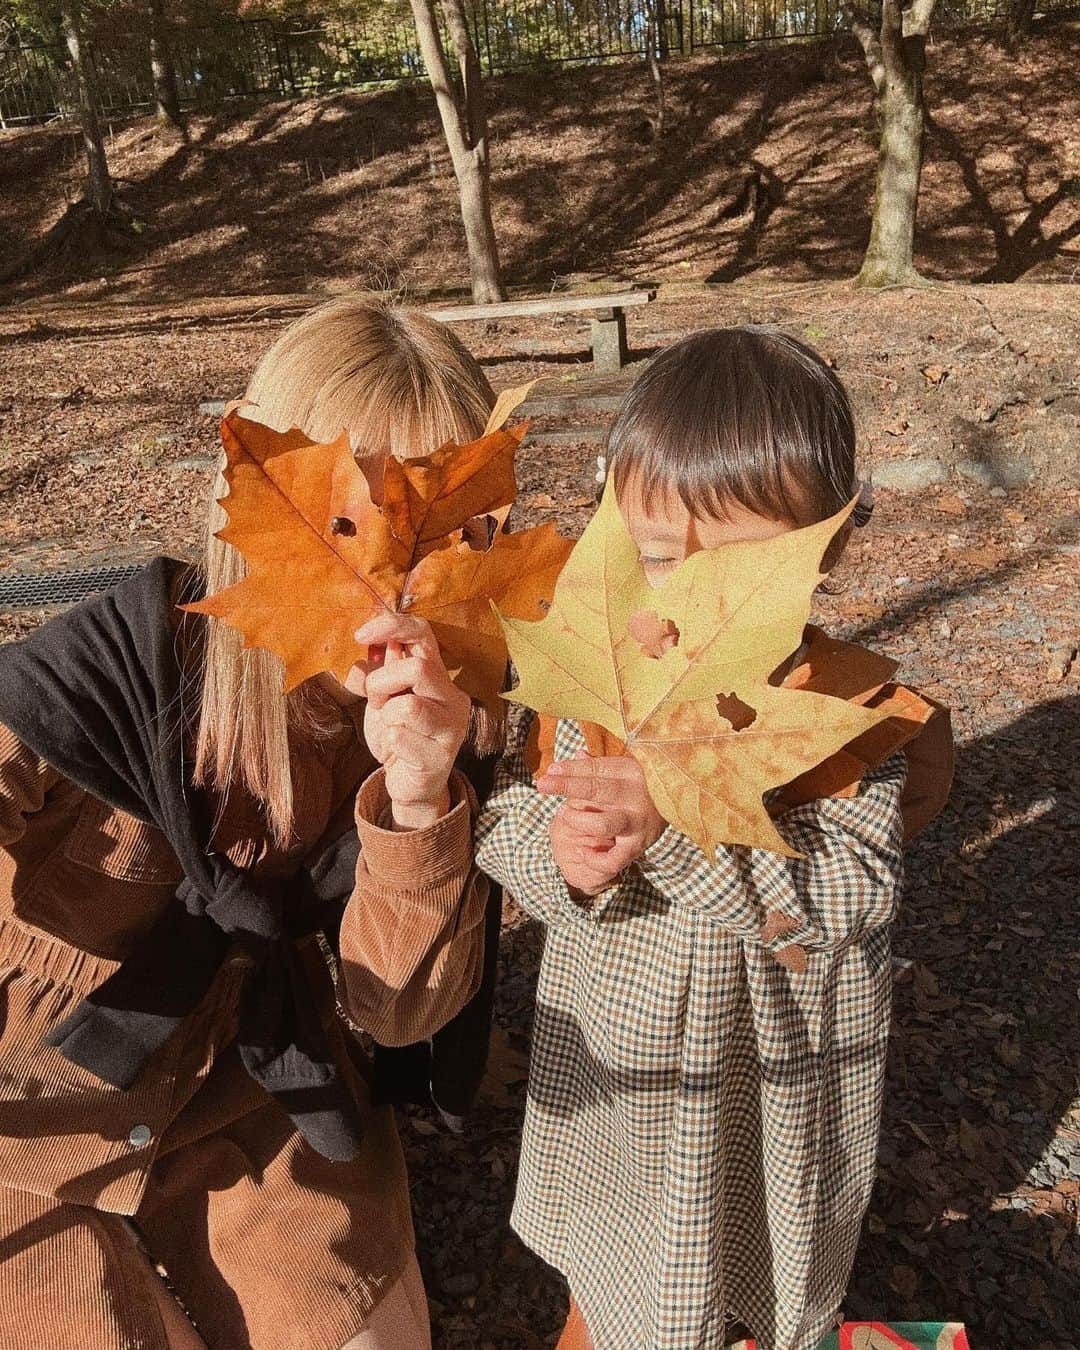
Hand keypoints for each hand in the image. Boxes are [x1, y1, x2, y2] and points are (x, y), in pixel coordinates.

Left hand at [346, 614, 470, 830]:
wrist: (411, 784)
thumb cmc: (398, 736)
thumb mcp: (383, 698)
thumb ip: (382, 669)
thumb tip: (376, 643)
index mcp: (438, 675)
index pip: (424, 634)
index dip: (393, 625)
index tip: (360, 635)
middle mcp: (452, 697)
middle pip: (418, 669)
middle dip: (383, 684)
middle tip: (378, 701)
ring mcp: (451, 727)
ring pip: (408, 706)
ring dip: (385, 716)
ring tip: (390, 727)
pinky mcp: (440, 757)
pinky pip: (399, 737)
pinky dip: (387, 741)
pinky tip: (397, 751)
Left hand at [536, 753, 665, 897]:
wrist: (683, 806)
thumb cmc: (641, 786)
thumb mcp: (622, 771)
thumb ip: (594, 767)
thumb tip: (563, 762)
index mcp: (631, 771)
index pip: (594, 769)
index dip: (569, 770)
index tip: (549, 772)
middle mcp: (635, 796)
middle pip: (596, 789)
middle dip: (566, 786)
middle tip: (543, 786)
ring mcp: (636, 822)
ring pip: (602, 824)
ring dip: (578, 821)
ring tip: (565, 816)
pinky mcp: (638, 846)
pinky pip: (613, 859)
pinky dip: (594, 859)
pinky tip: (582, 852)